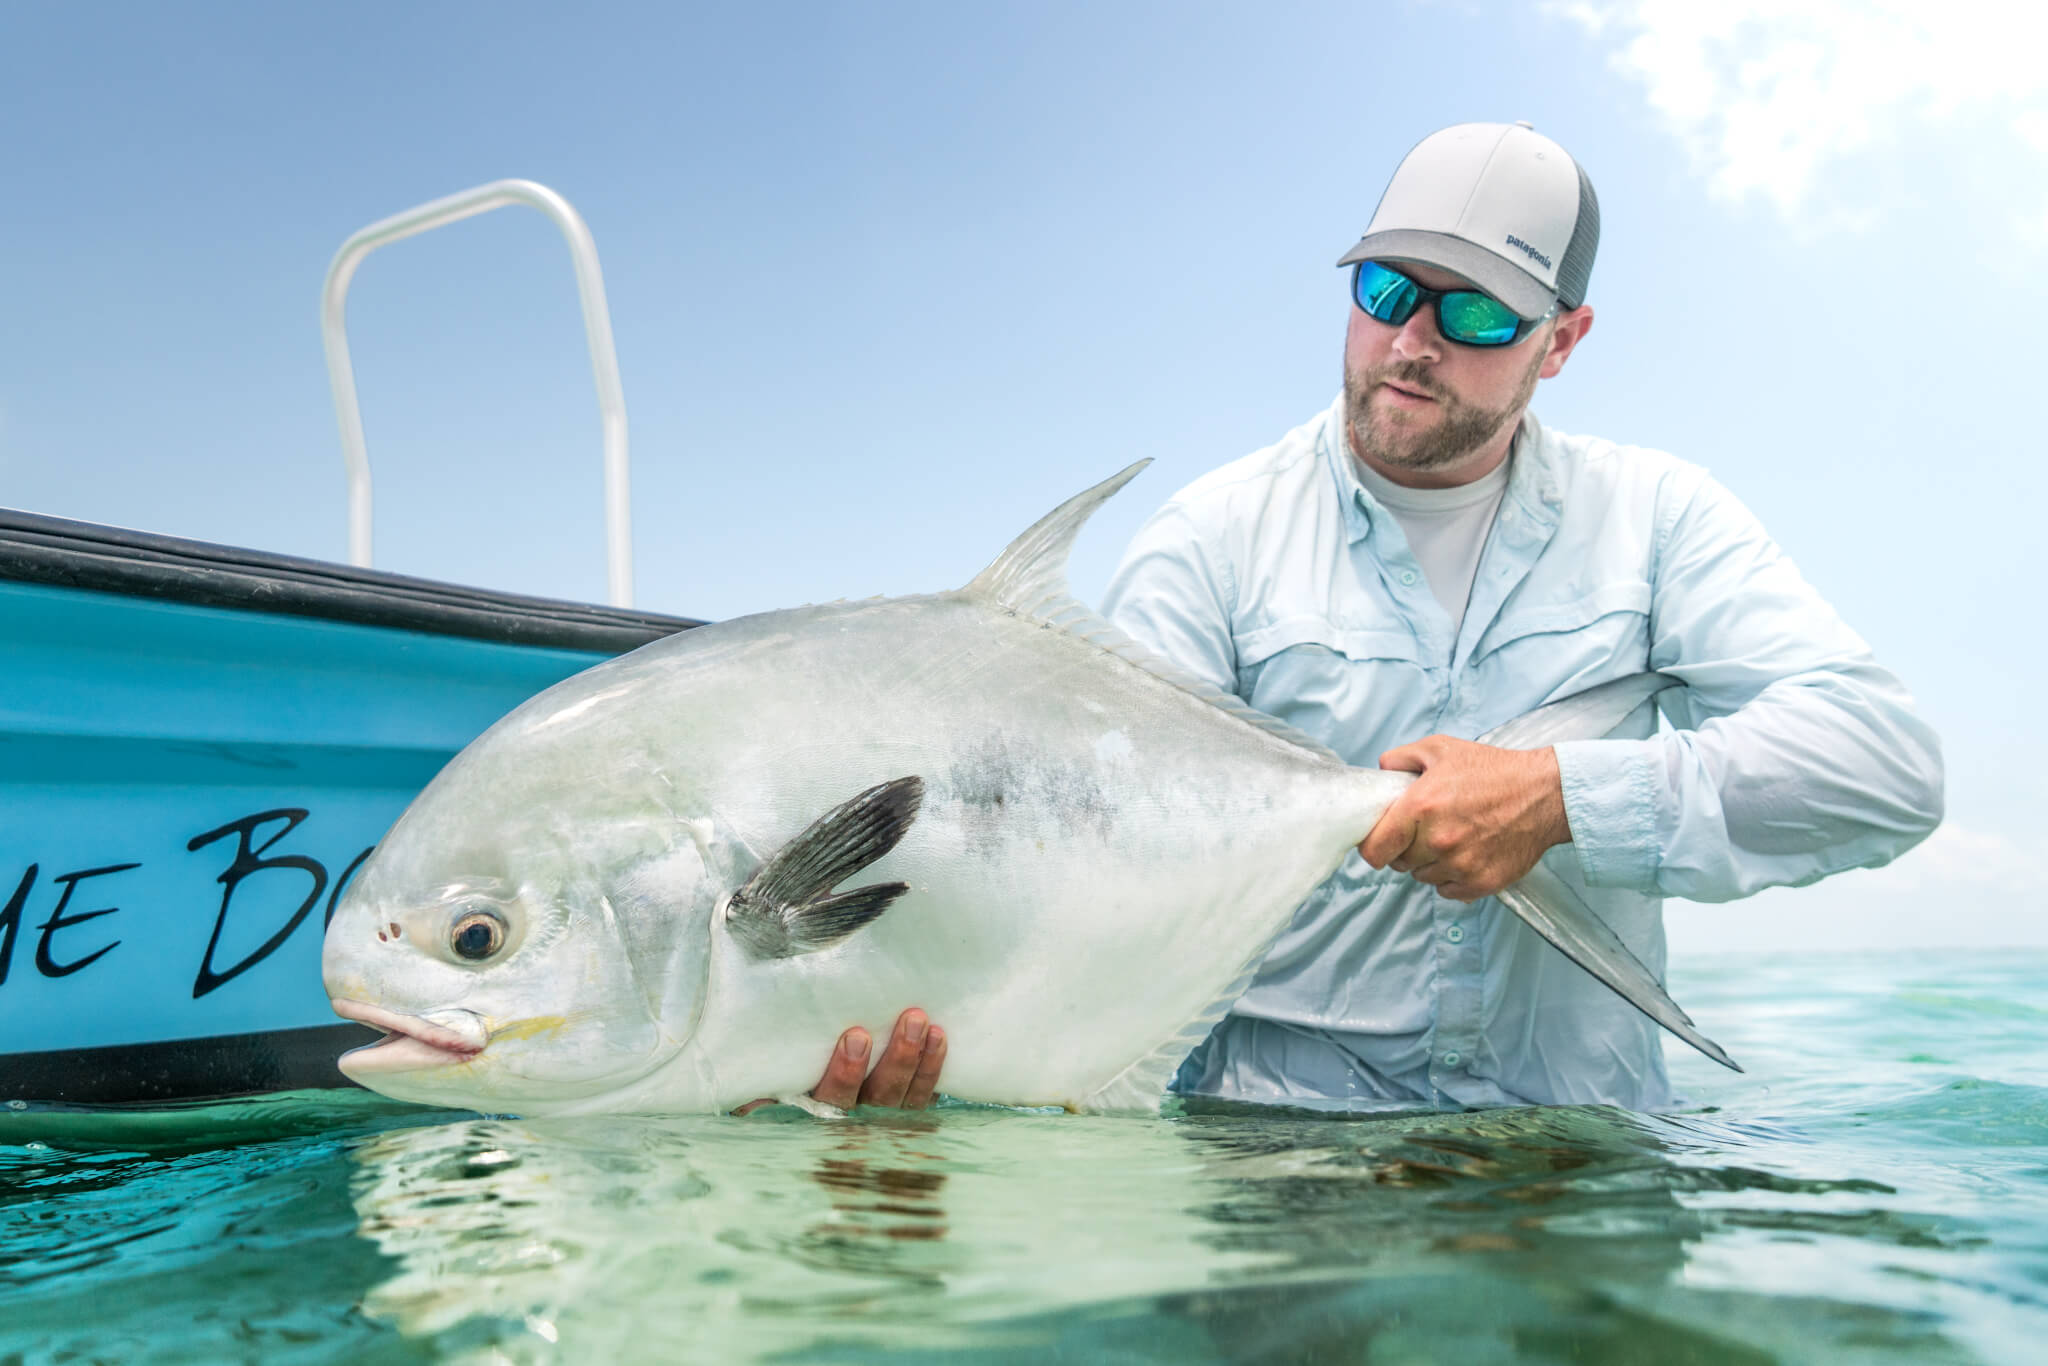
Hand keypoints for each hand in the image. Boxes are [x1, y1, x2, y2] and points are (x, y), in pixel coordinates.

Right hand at [735, 1007, 946, 1115]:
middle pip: (880, 1099)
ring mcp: (887, 1117)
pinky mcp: (910, 1107)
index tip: (855, 1036)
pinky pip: (928, 1095)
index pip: (833, 1102)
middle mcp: (856, 1121)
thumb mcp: (766, 1089)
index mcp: (817, 1114)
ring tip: (926, 1023)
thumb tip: (746, 1082)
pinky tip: (941, 1039)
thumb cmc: (784, 1084)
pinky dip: (935, 1069)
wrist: (811, 1096)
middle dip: (894, 1060)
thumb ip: (757, 1088)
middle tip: (911, 1018)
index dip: (845, 1074)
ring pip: (909, 1098)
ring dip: (919, 1061)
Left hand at [1358, 736, 1569, 901]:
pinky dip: (1452, 878)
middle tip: (1424, 830)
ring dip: (1429, 863)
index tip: (1381, 841)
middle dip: (1405, 849)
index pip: (1374, 849)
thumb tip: (1381, 772)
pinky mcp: (1481, 883)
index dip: (1373, 846)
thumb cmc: (1494, 770)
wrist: (1545, 794)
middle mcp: (1438, 841)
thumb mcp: (1441, 748)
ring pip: (1423, 877)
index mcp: (1421, 807)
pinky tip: (1466, 854)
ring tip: (1451, 839)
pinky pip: (1448, 891)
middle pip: (1399, 863)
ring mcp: (1460, 866)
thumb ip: (1401, 758)